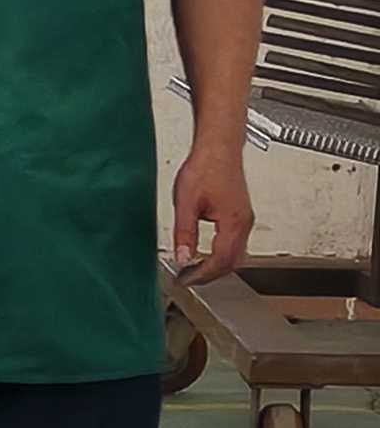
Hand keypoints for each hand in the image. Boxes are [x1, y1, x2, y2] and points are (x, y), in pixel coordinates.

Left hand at [168, 145, 252, 284]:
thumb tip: (182, 256)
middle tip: (188, 279)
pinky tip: (205, 253)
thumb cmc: (206, 167)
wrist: (219, 147)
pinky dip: (221, 254)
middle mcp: (244, 223)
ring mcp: (245, 219)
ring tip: (194, 269)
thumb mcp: (186, 202)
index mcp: (233, 222)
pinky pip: (235, 243)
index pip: (221, 261)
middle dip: (210, 275)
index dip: (202, 275)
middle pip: (232, 262)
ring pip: (237, 254)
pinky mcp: (241, 214)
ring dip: (216, 266)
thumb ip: (184, 232)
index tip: (184, 279)